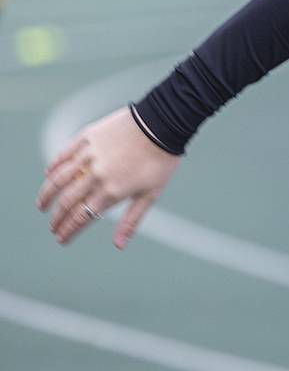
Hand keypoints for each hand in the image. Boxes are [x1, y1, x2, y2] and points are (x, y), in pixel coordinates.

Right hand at [36, 108, 181, 247]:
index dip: (68, 230)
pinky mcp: (86, 138)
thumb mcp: (150, 194)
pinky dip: (53, 167)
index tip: (61, 239)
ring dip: (47, 195)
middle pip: (67, 202)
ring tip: (42, 206)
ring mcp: (88, 156)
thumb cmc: (160, 161)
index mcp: (111, 191)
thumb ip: (131, 221)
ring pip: (58, 179)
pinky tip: (48, 175)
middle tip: (52, 227)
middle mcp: (95, 175)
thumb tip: (118, 246)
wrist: (163, 123)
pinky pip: (63, 155)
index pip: (81, 217)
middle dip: (57, 218)